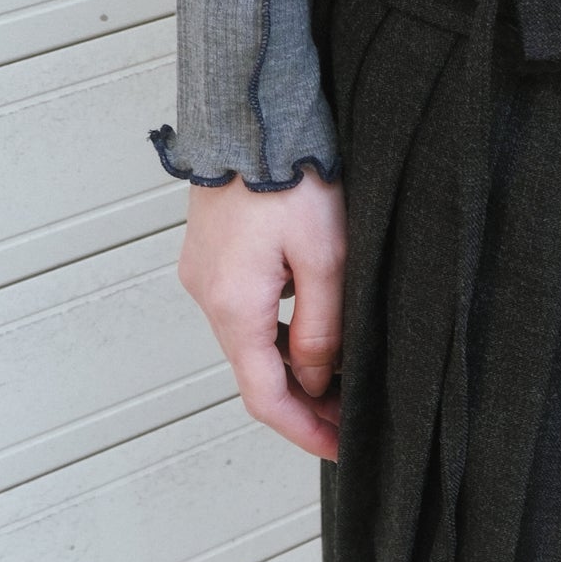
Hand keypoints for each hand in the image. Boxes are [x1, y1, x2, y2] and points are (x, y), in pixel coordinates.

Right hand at [176, 173, 346, 459]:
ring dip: (295, 367)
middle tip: (354, 418)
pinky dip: (279, 334)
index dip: (305, 430)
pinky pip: (247, 310)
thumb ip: (322, 327)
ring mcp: (206, 274)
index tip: (341, 448)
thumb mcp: (326, 259)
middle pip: (256, 373)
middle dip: (306, 402)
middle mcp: (208, 295)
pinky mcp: (213, 254)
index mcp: (233, 305)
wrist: (253, 113)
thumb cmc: (292, 175)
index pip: (265, 397)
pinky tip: (316, 333)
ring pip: (252, 342)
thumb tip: (316, 377)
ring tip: (345, 379)